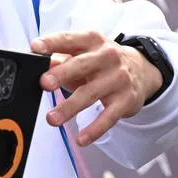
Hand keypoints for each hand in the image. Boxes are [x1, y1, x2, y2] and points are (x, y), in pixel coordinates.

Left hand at [32, 31, 163, 146]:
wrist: (142, 70)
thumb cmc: (100, 63)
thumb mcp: (82, 54)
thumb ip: (61, 58)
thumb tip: (44, 63)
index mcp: (92, 41)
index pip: (69, 39)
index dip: (51, 43)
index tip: (35, 47)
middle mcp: (107, 57)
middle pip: (81, 65)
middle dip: (61, 74)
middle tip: (44, 83)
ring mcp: (118, 78)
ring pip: (91, 94)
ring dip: (69, 107)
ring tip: (52, 118)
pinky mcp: (126, 100)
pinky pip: (108, 117)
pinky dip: (94, 129)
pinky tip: (81, 139)